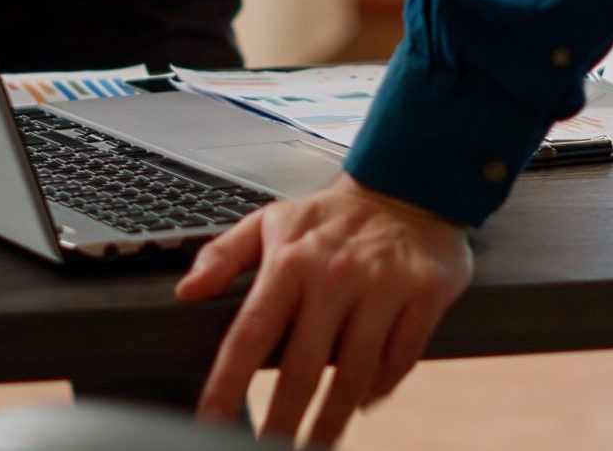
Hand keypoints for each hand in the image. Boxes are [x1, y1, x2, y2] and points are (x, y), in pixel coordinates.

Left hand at [176, 174, 470, 446]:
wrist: (407, 187)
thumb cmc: (331, 217)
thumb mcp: (270, 221)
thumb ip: (223, 255)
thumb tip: (187, 291)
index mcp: (291, 260)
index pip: (250, 332)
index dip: (228, 383)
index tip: (211, 421)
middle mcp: (335, 276)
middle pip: (302, 368)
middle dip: (283, 421)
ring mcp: (383, 287)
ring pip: (354, 374)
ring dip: (332, 421)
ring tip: (316, 444)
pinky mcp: (426, 294)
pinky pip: (400, 359)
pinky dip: (379, 389)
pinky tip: (362, 402)